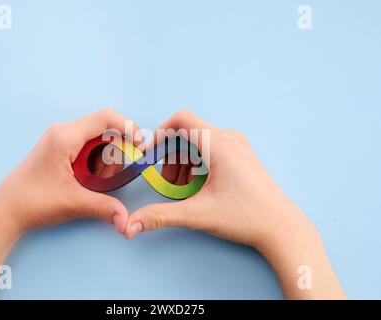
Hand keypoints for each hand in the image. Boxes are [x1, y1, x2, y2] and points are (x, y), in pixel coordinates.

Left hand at [0, 108, 139, 298]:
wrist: (4, 211)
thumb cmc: (33, 201)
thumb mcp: (74, 203)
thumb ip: (106, 208)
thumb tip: (127, 221)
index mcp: (65, 136)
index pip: (106, 118)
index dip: (128, 128)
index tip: (139, 146)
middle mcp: (63, 132)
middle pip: (104, 129)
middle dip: (114, 153)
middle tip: (110, 176)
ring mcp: (59, 139)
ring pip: (96, 140)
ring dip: (104, 160)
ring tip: (94, 182)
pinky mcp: (58, 149)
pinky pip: (86, 148)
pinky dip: (94, 163)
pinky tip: (86, 181)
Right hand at [124, 109, 301, 245]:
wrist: (282, 228)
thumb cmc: (246, 217)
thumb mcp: (198, 215)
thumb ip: (161, 215)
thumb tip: (131, 224)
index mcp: (219, 144)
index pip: (181, 119)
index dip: (160, 134)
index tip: (150, 155)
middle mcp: (229, 138)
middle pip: (187, 133)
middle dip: (171, 156)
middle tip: (168, 184)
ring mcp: (238, 146)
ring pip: (199, 142)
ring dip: (183, 162)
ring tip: (183, 190)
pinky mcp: (242, 155)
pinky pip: (211, 149)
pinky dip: (197, 164)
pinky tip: (198, 188)